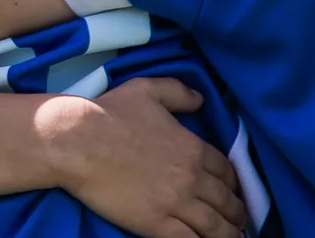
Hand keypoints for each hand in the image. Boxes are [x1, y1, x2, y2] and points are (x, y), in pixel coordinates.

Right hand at [48, 78, 245, 237]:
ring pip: (215, 226)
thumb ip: (178, 92)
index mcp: (193, 148)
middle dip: (236, 213)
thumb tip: (200, 98)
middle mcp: (192, 178)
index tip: (232, 191)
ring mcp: (176, 203)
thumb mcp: (147, 90)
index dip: (233, 184)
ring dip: (228, 234)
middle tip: (237, 220)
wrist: (77, 141)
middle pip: (226, 201)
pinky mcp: (155, 223)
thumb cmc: (109, 114)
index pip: (227, 171)